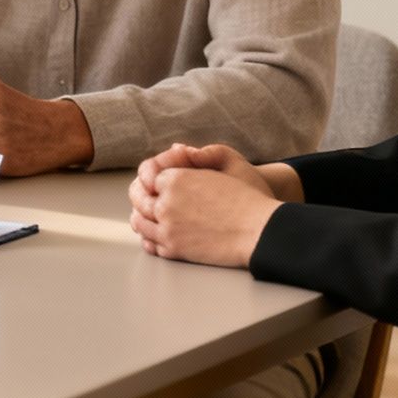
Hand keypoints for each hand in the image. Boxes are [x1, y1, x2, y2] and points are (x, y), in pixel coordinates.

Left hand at [126, 143, 280, 267]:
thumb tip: (175, 148)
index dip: (152, 178)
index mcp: (175, 179)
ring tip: (144, 214)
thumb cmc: (246, 197)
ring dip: (140, 216)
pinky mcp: (174, 250)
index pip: (149, 175)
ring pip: (140, 222)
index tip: (154, 181)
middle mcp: (166, 203)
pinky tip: (152, 234)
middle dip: (140, 196)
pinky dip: (148, 238)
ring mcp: (167, 228)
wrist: (259, 231)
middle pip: (139, 198)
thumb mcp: (226, 163)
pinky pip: (151, 244)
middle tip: (142, 196)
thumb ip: (197, 156)